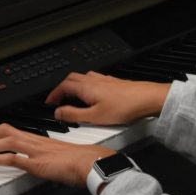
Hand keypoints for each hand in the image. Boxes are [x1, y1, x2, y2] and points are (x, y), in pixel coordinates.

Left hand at [0, 123, 115, 186]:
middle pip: (4, 130)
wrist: (92, 163)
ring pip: (5, 141)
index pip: (11, 130)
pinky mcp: (37, 163)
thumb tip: (36, 163)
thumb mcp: (57, 157)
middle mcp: (35, 141)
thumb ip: (45, 158)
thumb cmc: (81, 161)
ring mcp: (35, 151)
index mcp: (39, 139)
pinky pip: (12, 158)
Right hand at [45, 71, 169, 125]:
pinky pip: (94, 79)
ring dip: (74, 85)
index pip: (63, 87)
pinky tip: (93, 93)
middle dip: (62, 88)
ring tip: (73, 95)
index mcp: (85, 88)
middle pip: (71, 79)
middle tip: (58, 99)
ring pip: (83, 77)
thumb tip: (58, 112)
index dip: (53, 94)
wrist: (146, 98)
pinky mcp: (113, 82)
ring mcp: (104, 80)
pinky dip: (86, 85)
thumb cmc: (124, 107)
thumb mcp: (94, 117)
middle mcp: (93, 80)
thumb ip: (74, 114)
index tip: (49, 102)